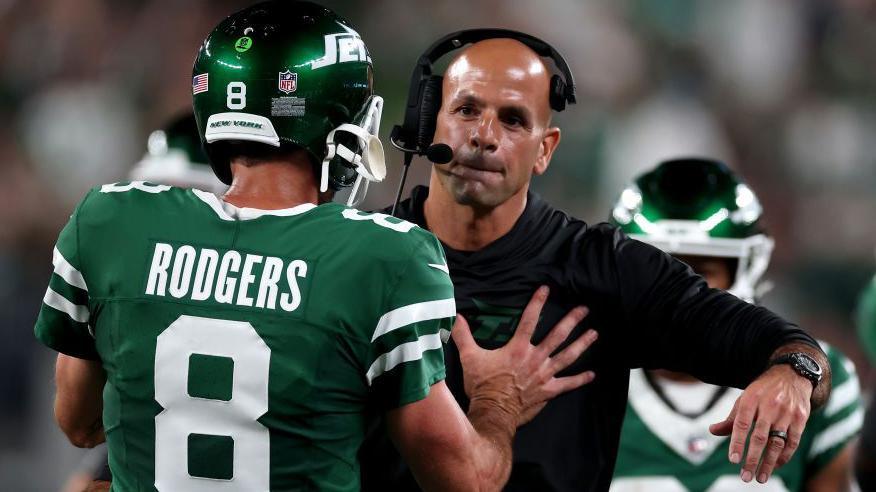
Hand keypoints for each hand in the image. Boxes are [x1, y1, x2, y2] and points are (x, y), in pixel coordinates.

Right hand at [452, 286, 597, 426]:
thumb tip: (456, 317)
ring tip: (594, 333)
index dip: (537, 302)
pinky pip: (568, 384)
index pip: (529, 319)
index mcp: (518, 348)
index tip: (546, 289)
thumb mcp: (469, 357)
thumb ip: (463, 335)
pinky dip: (580, 379)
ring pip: (568, 356)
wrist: (493, 411)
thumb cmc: (482, 385)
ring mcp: (544, 375)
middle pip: (557, 336)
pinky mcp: (549, 391)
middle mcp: (535, 358)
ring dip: (582, 344)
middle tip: (584, 309)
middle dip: (572, 321)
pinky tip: (592, 374)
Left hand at [709, 364, 812, 483]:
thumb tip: (712, 431)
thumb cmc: (762, 392)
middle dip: (752, 459)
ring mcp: (787, 413)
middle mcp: (769, 406)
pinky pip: (793, 441)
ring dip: (769, 463)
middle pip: (760, 437)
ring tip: (761, 477)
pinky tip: (776, 465)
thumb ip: (731, 418)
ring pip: (777, 442)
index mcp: (751, 399)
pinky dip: (784, 456)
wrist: (791, 375)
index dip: (737, 443)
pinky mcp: (801, 418)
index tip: (733, 460)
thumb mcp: (745, 399)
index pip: (742, 424)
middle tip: (745, 476)